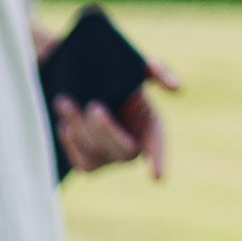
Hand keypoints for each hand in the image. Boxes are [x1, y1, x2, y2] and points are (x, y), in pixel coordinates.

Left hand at [52, 56, 177, 178]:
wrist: (78, 75)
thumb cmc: (113, 70)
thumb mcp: (137, 64)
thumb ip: (159, 70)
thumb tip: (177, 87)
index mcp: (150, 123)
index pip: (158, 143)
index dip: (159, 159)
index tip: (156, 176)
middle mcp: (132, 145)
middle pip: (125, 152)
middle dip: (108, 131)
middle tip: (95, 106)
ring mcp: (110, 158)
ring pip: (99, 158)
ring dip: (81, 130)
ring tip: (65, 102)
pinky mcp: (89, 163)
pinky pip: (81, 164)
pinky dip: (71, 144)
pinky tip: (64, 123)